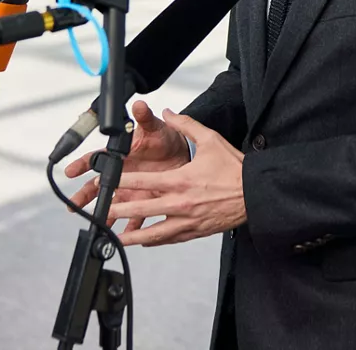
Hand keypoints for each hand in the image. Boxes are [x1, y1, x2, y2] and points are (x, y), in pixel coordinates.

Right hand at [65, 100, 189, 232]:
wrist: (182, 154)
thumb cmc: (164, 138)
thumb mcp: (155, 127)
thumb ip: (145, 118)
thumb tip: (139, 105)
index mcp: (120, 154)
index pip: (96, 158)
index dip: (82, 164)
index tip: (70, 171)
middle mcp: (122, 174)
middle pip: (97, 186)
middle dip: (84, 196)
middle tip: (72, 205)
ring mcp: (131, 190)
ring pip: (112, 205)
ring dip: (104, 215)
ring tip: (96, 225)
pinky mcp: (143, 202)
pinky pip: (134, 218)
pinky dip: (129, 228)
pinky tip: (123, 237)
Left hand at [108, 110, 245, 246]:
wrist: (255, 193)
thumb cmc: (234, 168)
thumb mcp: (210, 139)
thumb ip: (185, 124)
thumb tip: (167, 113)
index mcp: (181, 180)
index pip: (143, 181)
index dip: (121, 182)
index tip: (105, 182)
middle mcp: (181, 203)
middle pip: (142, 210)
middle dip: (118, 211)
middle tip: (100, 214)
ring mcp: (188, 220)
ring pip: (153, 233)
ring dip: (132, 237)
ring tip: (115, 239)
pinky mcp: (195, 232)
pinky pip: (170, 239)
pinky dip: (155, 241)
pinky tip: (145, 242)